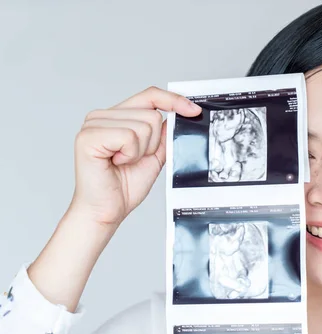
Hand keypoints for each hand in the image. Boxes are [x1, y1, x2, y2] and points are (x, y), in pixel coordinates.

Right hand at [70, 86, 201, 225]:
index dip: (173, 100)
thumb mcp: (154, 156)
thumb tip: (180, 114)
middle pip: (151, 113)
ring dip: (140, 151)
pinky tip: (116, 162)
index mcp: (116, 117)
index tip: (193, 111)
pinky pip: (129, 136)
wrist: (106, 210)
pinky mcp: (88, 136)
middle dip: (152, 143)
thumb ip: (163, 135)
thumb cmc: (124, 187)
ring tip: (123, 162)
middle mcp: (102, 116)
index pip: (149, 95)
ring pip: (143, 126)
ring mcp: (92, 124)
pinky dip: (130, 154)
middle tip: (133, 159)